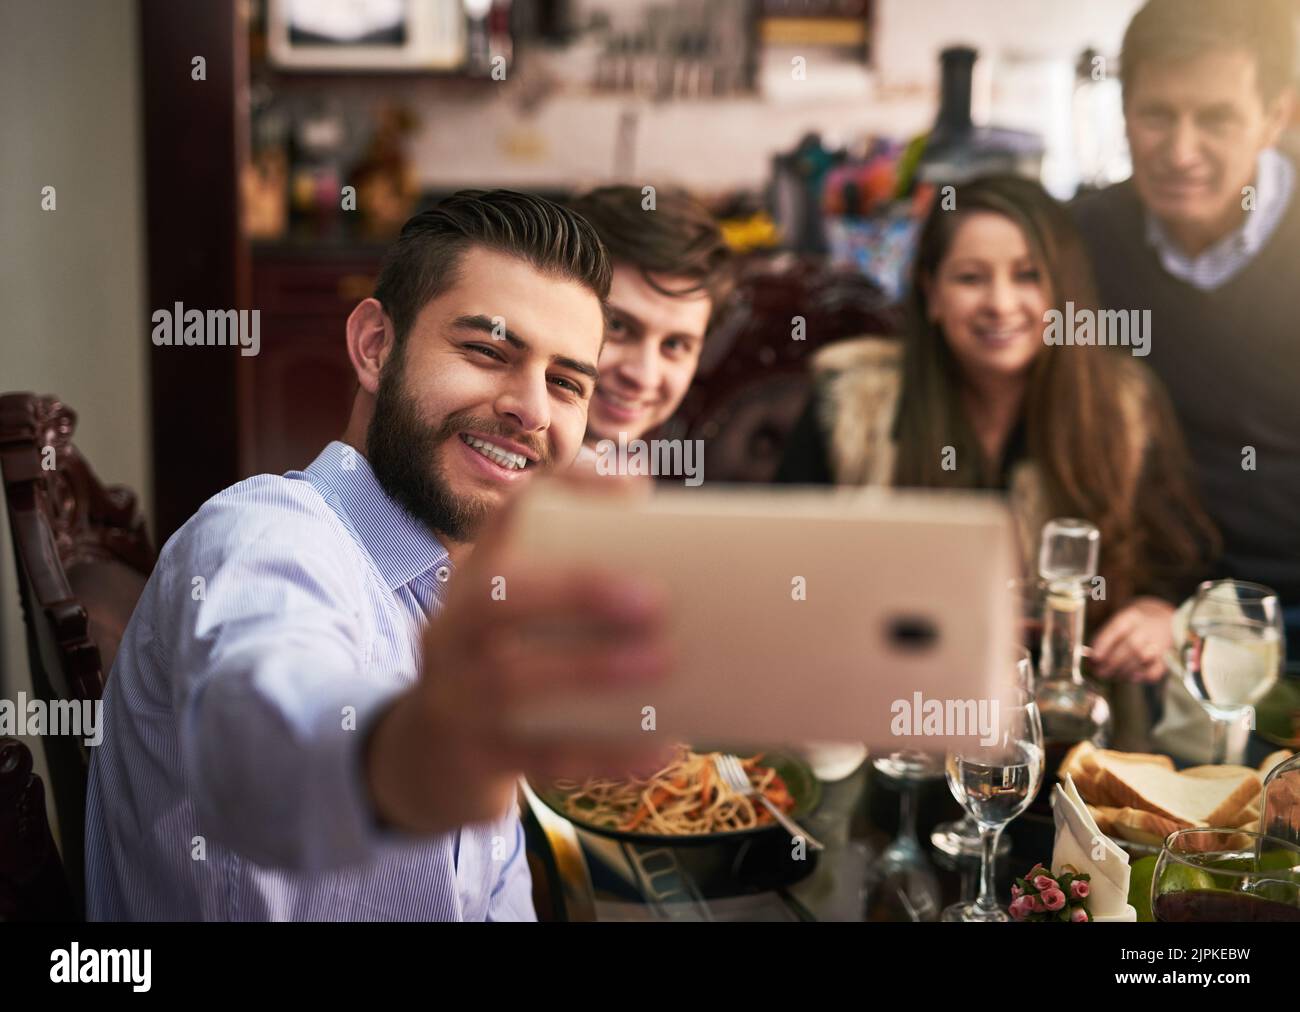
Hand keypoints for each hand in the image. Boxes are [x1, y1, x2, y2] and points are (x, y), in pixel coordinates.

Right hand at [366, 472, 671, 835]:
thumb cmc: (498, 670)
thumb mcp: (515, 619)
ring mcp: (456, 698)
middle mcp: (452, 634)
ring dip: (593, 669)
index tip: (634, 489)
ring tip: (664, 662)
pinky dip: (608, 755)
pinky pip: (545, 757)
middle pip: (496, 601)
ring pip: (514, 681)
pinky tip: (662, 746)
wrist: (426, 760)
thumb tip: (651, 504)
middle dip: (575, 592)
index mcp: (472, 584)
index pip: (507, 520)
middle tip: (654, 598)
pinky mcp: (477, 759)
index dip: (567, 496)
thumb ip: (574, 578)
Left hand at [1090, 597, 1175, 683]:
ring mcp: (1158, 643)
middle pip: (1130, 646)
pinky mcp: (1166, 658)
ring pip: (1141, 658)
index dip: (1105, 643)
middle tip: (1100, 672)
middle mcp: (1146, 629)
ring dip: (1124, 670)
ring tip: (1112, 675)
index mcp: (1131, 617)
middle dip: (1112, 662)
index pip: (1117, 628)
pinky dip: (1143, 676)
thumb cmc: (1132, 627)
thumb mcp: (1118, 624)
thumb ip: (1103, 639)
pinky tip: (1131, 677)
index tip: (1095, 657)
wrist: (1164, 621)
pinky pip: (1155, 670)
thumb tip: (1090, 659)